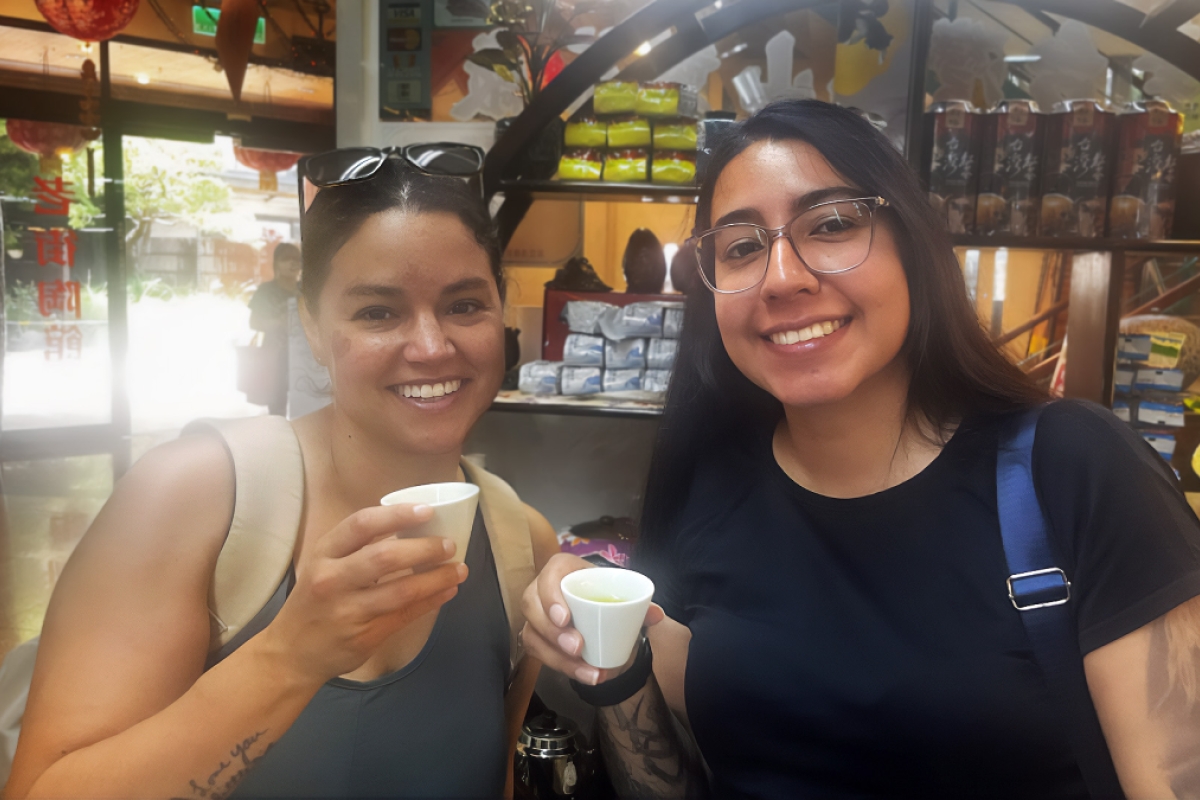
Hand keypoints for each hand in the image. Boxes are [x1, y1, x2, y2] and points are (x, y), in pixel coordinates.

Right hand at [263, 503, 466, 682]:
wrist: (291, 654)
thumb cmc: (314, 600)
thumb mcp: (323, 566)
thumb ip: (356, 547)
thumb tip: (408, 527)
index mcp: (323, 554)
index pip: (361, 525)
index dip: (396, 515)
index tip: (426, 510)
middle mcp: (332, 579)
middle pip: (385, 557)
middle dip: (424, 548)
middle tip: (449, 544)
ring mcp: (348, 610)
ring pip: (402, 590)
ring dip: (437, 578)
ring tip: (459, 569)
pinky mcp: (364, 635)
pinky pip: (405, 615)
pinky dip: (431, 601)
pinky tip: (448, 591)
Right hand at [519, 553, 663, 685]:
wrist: (599, 615)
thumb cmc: (605, 597)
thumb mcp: (621, 596)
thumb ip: (640, 605)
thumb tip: (656, 615)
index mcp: (564, 570)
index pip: (548, 575)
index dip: (551, 596)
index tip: (565, 619)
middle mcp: (542, 589)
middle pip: (532, 606)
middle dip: (552, 631)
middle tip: (577, 647)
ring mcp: (536, 614)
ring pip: (532, 634)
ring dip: (558, 657)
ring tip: (587, 671)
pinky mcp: (535, 636)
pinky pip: (538, 654)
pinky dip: (562, 667)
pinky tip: (585, 675)